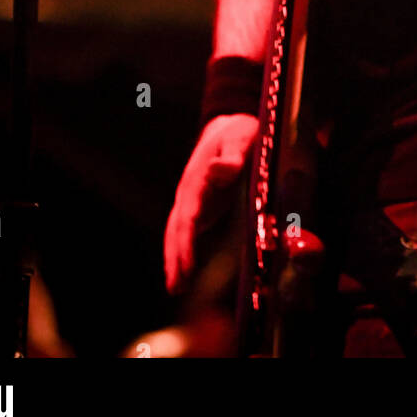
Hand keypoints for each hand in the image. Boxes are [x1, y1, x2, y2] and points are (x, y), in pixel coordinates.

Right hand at [163, 113, 258, 295]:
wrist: (228, 127)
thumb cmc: (238, 132)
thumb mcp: (241, 138)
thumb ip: (232, 156)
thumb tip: (215, 170)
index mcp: (198, 177)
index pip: (189, 214)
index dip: (186, 241)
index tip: (186, 265)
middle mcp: (190, 191)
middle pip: (177, 228)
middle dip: (175, 257)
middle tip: (175, 287)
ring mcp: (192, 200)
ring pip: (178, 233)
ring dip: (175, 259)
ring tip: (175, 288)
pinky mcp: (200, 207)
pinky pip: (187, 233)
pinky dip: (183, 253)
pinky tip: (184, 274)